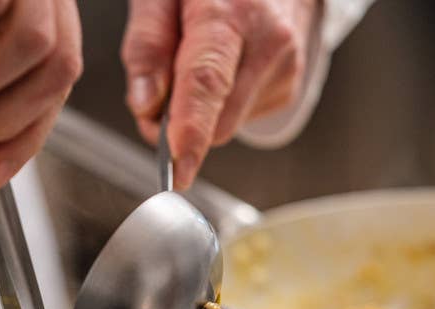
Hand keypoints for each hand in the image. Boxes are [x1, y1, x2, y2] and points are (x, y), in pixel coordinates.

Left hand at [122, 0, 318, 188]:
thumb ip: (148, 43)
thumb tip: (145, 104)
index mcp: (230, 13)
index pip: (207, 81)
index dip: (190, 129)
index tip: (178, 166)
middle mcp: (267, 41)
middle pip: (215, 120)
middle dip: (178, 123)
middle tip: (159, 89)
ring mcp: (285, 67)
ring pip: (226, 126)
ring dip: (201, 111)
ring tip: (198, 61)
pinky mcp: (289, 88)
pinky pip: (239, 119)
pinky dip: (222, 104)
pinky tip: (226, 68)